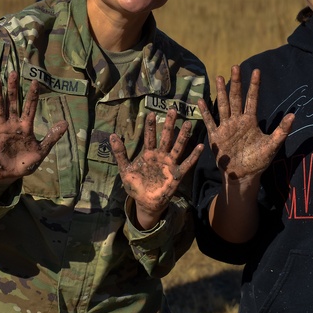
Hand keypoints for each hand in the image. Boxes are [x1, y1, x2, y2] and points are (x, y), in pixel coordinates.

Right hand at [0, 71, 68, 194]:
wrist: (11, 175)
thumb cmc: (26, 163)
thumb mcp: (42, 151)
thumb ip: (52, 137)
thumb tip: (66, 123)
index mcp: (26, 127)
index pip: (30, 108)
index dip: (32, 95)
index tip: (35, 81)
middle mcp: (13, 125)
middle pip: (13, 103)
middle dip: (14, 89)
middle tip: (13, 73)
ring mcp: (1, 129)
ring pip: (0, 109)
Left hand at [109, 109, 202, 228]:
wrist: (145, 203)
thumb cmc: (135, 186)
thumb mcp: (125, 170)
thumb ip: (120, 153)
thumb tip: (112, 135)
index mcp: (148, 154)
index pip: (150, 137)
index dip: (150, 126)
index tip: (151, 114)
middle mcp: (161, 156)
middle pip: (166, 137)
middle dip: (169, 124)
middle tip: (173, 110)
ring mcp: (170, 164)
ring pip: (178, 147)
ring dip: (182, 136)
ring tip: (187, 124)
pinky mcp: (177, 174)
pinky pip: (187, 164)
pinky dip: (193, 156)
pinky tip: (200, 146)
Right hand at [197, 67, 293, 182]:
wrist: (243, 176)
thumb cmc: (258, 161)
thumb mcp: (272, 145)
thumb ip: (282, 130)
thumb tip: (293, 115)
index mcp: (250, 121)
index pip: (252, 99)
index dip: (254, 86)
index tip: (256, 71)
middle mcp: (237, 121)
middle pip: (236, 98)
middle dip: (236, 83)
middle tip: (235, 66)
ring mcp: (226, 127)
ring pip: (223, 105)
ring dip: (221, 92)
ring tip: (219, 77)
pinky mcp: (216, 137)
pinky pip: (210, 122)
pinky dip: (205, 112)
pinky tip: (201, 102)